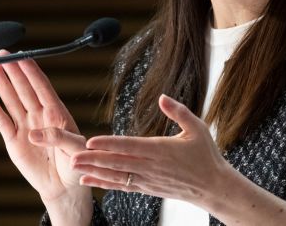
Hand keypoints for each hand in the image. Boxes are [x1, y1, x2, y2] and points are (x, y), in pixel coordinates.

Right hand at [0, 51, 90, 218]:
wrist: (64, 187)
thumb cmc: (76, 165)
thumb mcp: (75, 150)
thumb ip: (58, 138)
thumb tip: (33, 133)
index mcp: (57, 113)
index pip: (42, 86)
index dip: (31, 70)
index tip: (22, 55)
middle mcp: (40, 115)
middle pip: (24, 88)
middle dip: (14, 70)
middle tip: (2, 54)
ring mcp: (26, 126)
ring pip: (12, 100)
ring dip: (2, 83)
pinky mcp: (14, 141)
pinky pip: (2, 121)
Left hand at [71, 94, 228, 207]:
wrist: (213, 187)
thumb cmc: (206, 155)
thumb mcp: (197, 128)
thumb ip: (179, 112)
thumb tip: (162, 97)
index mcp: (161, 150)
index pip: (130, 146)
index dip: (109, 144)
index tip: (91, 141)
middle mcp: (151, 167)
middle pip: (117, 162)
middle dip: (93, 159)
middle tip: (72, 155)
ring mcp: (148, 180)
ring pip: (116, 175)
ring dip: (94, 171)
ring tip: (74, 167)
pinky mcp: (147, 188)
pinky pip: (121, 186)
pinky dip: (103, 183)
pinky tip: (88, 179)